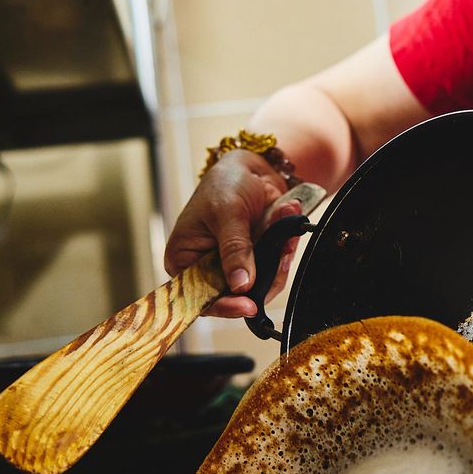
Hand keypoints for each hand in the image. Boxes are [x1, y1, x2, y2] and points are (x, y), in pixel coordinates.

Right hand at [164, 152, 300, 317]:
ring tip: (282, 220)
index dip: (224, 306)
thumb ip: (234, 249)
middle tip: (281, 254)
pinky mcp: (260, 260)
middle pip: (237, 295)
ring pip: (262, 283)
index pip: (200, 297)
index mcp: (185, 260)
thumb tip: (241, 284)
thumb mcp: (226, 212)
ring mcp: (237, 266)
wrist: (253, 167)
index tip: (248, 304)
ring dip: (279, 256)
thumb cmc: (225, 183)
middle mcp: (209, 269)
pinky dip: (287, 247)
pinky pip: (278, 267)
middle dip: (263, 275)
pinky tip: (288, 224)